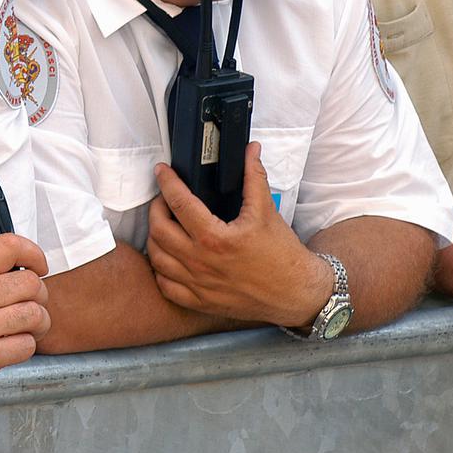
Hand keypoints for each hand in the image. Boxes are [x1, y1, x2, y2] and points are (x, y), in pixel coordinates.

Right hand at [0, 233, 49, 403]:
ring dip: (38, 320)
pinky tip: (14, 342)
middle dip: (39, 291)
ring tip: (28, 323)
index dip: (33, 253)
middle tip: (32, 299)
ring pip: (35, 315)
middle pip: (31, 284)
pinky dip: (26, 344)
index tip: (38, 264)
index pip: (9, 247)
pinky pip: (27, 345)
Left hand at [146, 142, 331, 327]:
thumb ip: (254, 177)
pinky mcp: (200, 302)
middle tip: (164, 199)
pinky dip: (160, 270)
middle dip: (156, 209)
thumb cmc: (283, 255)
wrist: (297, 294)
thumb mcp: (267, 211)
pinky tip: (168, 257)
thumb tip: (251, 150)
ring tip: (164, 224)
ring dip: (155, 237)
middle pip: (159, 230)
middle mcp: (202, 263)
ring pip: (157, 258)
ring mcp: (198, 285)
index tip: (162, 171)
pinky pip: (166, 286)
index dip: (167, 182)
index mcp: (216, 238)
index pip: (180, 203)